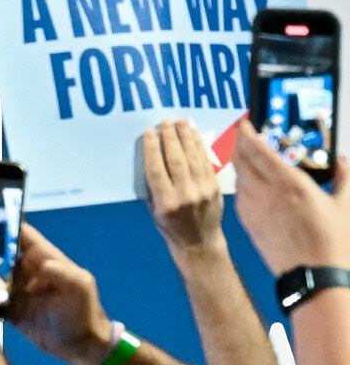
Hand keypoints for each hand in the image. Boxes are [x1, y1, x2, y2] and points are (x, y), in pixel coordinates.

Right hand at [7, 223, 113, 364]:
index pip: (21, 235)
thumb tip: (40, 264)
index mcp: (43, 259)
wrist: (81, 347)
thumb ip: (61, 272)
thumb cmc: (84, 312)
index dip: (3, 226)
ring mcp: (17, 291)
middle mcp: (27, 271)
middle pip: (0, 254)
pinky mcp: (11, 311)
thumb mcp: (79, 287)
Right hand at [143, 120, 225, 260]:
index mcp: (165, 203)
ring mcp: (201, 190)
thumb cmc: (171, 229)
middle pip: (176, 159)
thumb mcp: (155, 212)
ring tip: (180, 122)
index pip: (156, 170)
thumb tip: (153, 159)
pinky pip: (205, 161)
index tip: (150, 133)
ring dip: (186, 136)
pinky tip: (193, 135)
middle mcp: (184, 195)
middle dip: (170, 138)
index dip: (152, 149)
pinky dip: (199, 146)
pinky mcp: (214, 186)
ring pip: (192, 157)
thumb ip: (154, 189)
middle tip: (165, 122)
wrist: (199, 243)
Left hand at [232, 118, 349, 275]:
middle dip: (240, 146)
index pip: (259, 151)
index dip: (248, 134)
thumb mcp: (346, 202)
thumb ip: (344, 175)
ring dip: (239, 166)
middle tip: (244, 137)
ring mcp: (255, 212)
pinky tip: (249, 185)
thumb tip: (341, 160)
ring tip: (247, 158)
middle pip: (242, 163)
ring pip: (238, 180)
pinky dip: (241, 186)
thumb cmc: (332, 242)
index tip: (245, 124)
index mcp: (290, 184)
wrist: (313, 276)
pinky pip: (239, 199)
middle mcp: (267, 195)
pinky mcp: (250, 226)